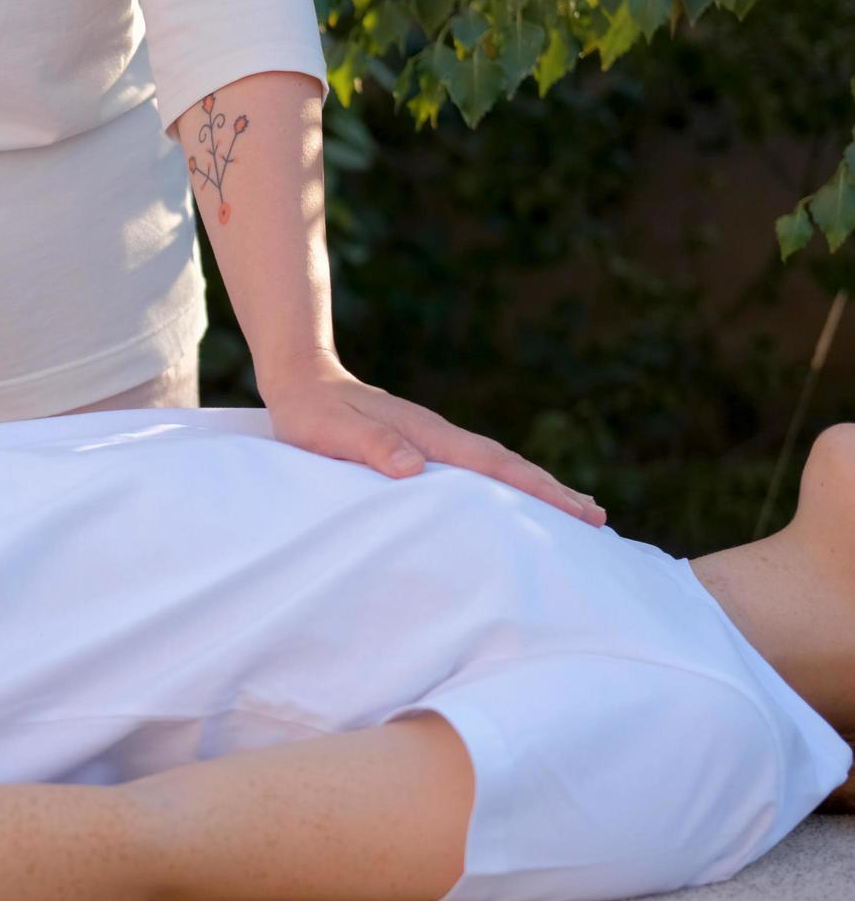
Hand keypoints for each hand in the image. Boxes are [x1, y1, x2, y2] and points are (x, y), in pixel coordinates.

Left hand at [262, 357, 605, 526]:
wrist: (301, 379)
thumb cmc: (312, 412)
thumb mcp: (334, 432)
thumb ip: (371, 446)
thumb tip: (415, 468)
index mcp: (428, 437)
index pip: (494, 466)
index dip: (536, 490)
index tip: (578, 510)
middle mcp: (439, 437)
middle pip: (508, 467)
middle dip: (553, 493)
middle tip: (599, 521)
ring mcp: (433, 441)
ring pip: (495, 468)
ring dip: (534, 490)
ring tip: (574, 513)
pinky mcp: (422, 448)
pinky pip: (473, 471)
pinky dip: (502, 485)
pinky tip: (508, 502)